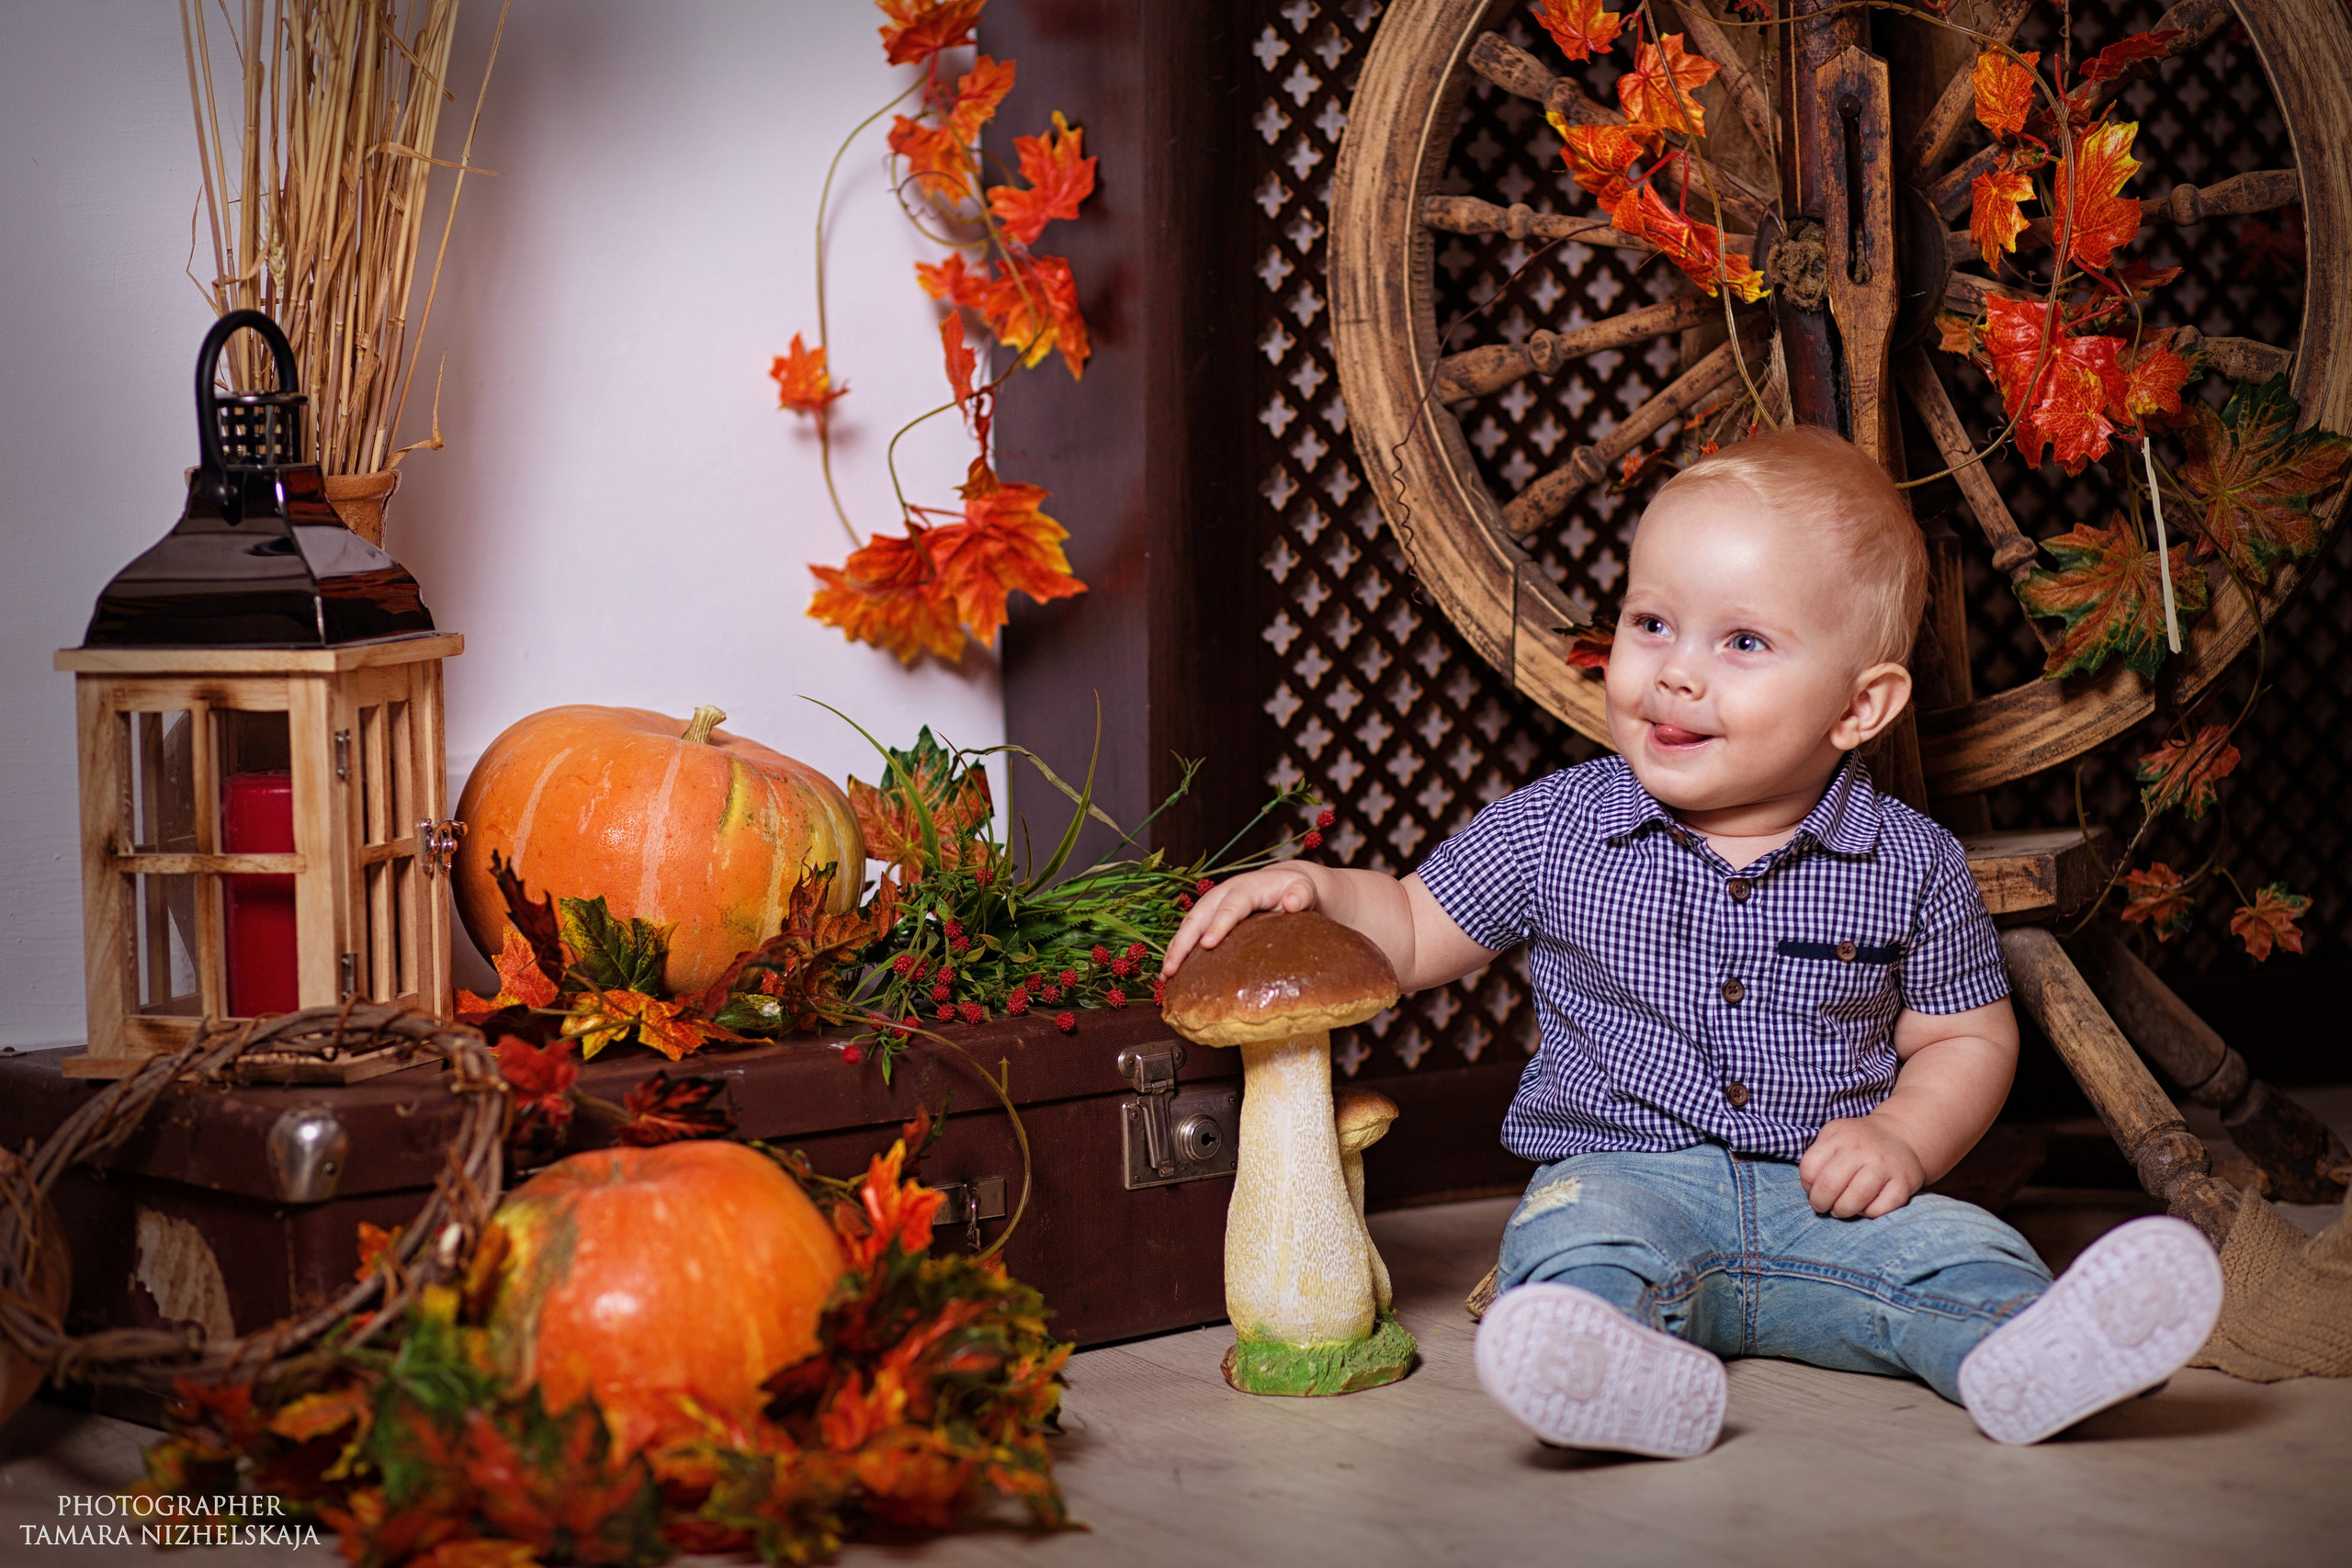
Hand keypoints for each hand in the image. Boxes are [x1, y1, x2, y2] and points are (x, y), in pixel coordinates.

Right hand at [1161, 865, 1320, 976]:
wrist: (1285, 885)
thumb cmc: (1296, 891)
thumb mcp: (1304, 890)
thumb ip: (1301, 895)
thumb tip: (1293, 903)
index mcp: (1246, 888)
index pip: (1230, 906)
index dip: (1218, 924)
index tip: (1207, 944)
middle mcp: (1223, 894)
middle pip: (1198, 916)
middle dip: (1183, 942)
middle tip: (1172, 968)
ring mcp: (1213, 906)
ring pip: (1188, 925)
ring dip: (1175, 950)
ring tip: (1165, 976)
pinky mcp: (1209, 918)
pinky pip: (1189, 933)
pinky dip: (1178, 951)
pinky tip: (1170, 975)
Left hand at [1798, 1116, 1927, 1218]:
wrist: (1900, 1134)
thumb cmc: (1859, 1143)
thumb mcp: (1834, 1137)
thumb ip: (1818, 1158)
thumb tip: (1810, 1189)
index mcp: (1838, 1135)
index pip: (1809, 1168)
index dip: (1807, 1186)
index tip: (1814, 1189)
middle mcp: (1861, 1148)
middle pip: (1830, 1185)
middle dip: (1821, 1203)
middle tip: (1824, 1206)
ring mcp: (1883, 1165)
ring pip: (1855, 1199)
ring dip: (1843, 1211)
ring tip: (1842, 1209)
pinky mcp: (1903, 1182)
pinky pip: (1879, 1209)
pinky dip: (1868, 1214)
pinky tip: (1865, 1207)